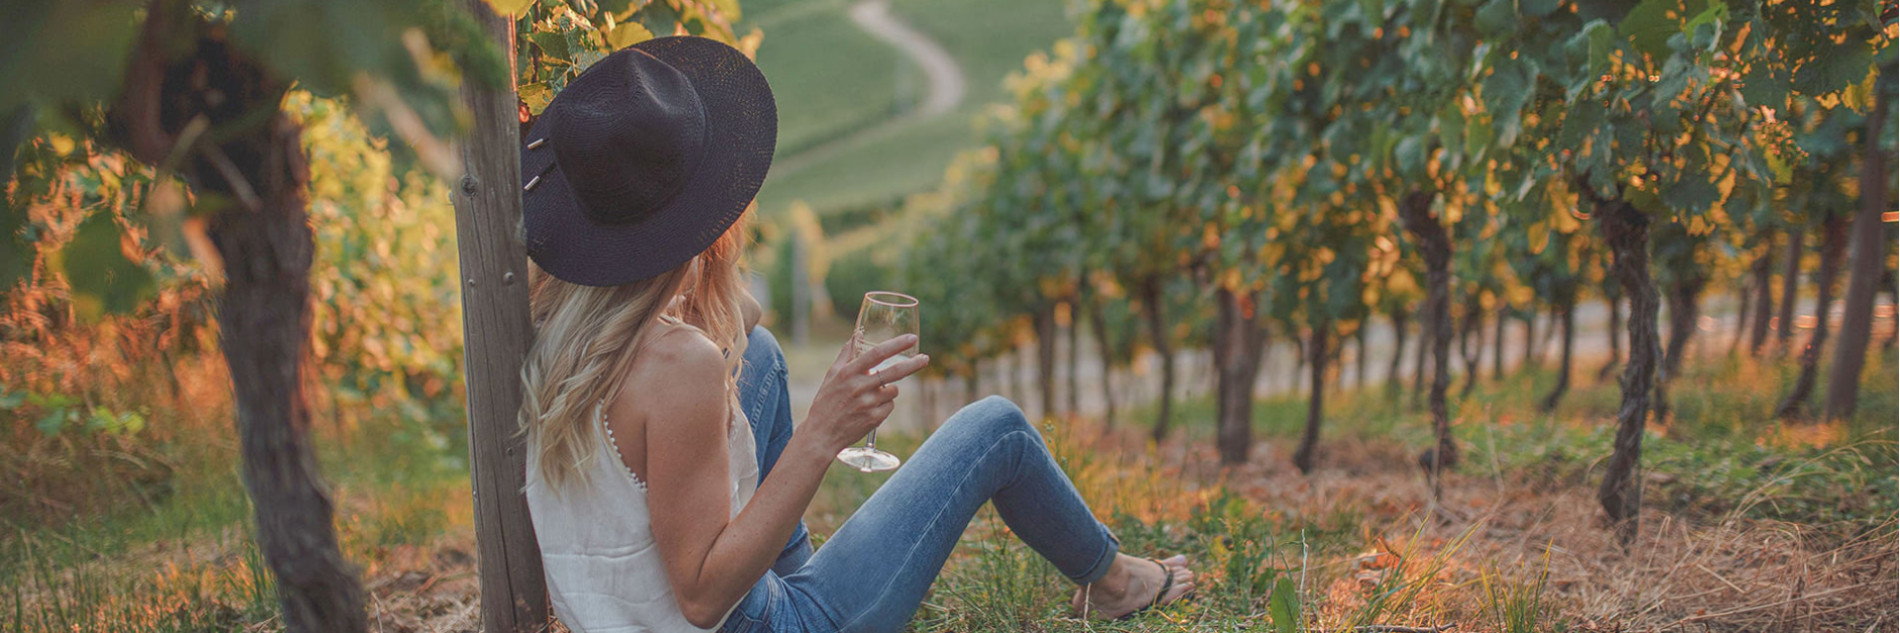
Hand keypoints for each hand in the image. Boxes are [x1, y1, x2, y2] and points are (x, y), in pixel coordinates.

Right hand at [799, 333, 928, 453]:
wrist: (821, 434)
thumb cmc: (826, 401)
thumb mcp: (832, 375)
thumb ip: (846, 354)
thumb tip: (857, 333)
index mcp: (848, 373)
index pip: (877, 354)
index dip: (896, 344)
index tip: (912, 338)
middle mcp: (859, 387)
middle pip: (895, 372)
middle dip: (913, 364)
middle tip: (925, 358)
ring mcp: (868, 404)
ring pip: (893, 390)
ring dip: (888, 390)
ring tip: (870, 397)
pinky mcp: (874, 419)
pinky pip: (890, 406)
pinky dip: (884, 405)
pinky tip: (869, 410)